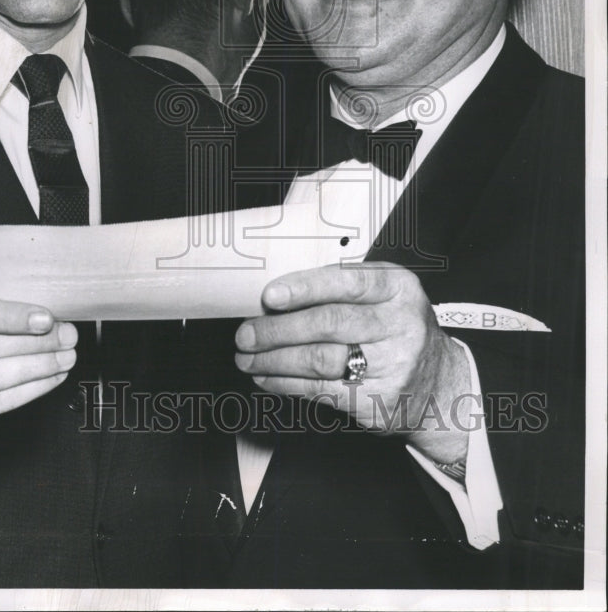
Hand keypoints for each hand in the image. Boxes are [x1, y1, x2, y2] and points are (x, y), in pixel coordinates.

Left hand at [234, 263, 471, 463]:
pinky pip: (323, 391)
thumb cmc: (396, 327)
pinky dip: (287, 384)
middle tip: (246, 334)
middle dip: (279, 329)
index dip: (305, 288)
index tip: (270, 296)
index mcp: (399, 289)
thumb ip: (341, 287)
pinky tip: (268, 377)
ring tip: (248, 357)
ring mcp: (394, 367)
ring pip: (321, 361)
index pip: (348, 283)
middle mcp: (401, 326)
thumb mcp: (384, 294)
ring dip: (275, 360)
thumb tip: (277, 297)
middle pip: (329, 324)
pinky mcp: (380, 402)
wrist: (439, 383)